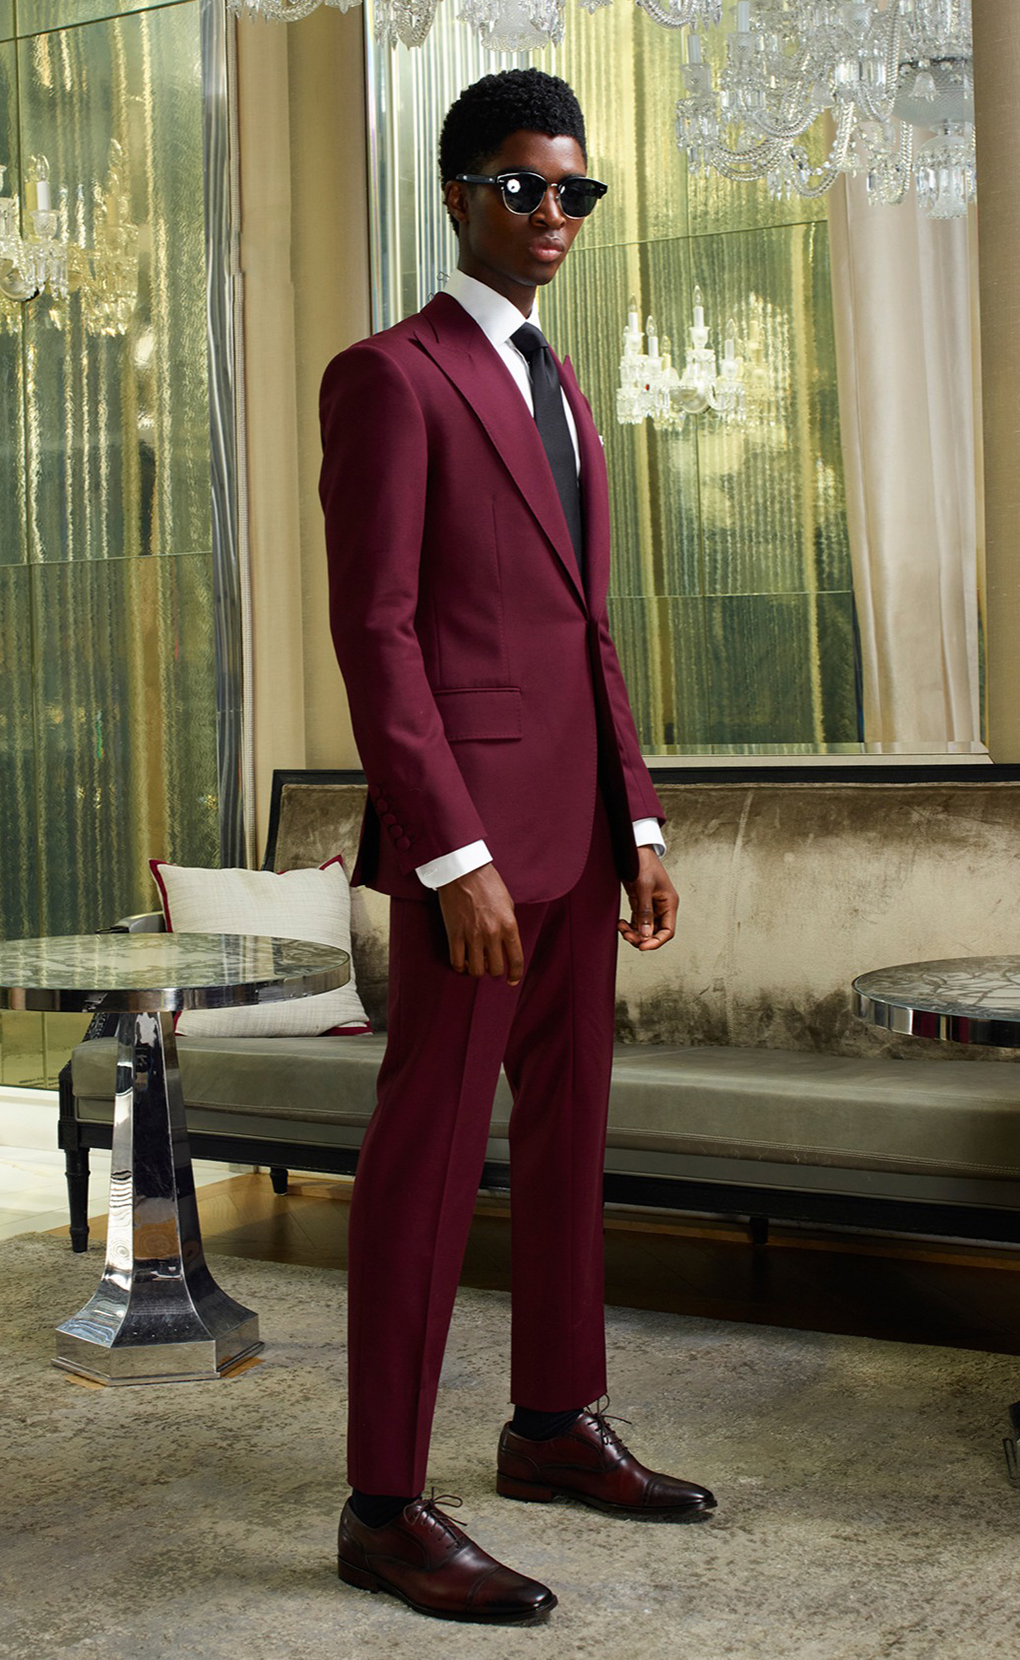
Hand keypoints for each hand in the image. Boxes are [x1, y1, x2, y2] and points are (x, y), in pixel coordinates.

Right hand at [438, 863, 523, 984]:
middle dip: (494, 970)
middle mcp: (492, 933)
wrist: (464, 871)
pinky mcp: (455, 934)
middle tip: (489, 965)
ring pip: (476, 970)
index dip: (515, 974)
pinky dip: (460, 967)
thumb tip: (505, 943)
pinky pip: (457, 961)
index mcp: (509, 925)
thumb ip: (508, 925)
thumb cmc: (487, 883)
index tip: (512, 980)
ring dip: (477, 970)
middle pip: (495, 969)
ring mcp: (472, 935)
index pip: (516, 960)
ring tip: (475, 963)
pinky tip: (462, 962)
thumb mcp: (507, 903)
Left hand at [618, 847, 677, 951]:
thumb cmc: (643, 863)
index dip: (656, 941)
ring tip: (621, 928)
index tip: (642, 946)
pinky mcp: (641, 903)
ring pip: (645, 929)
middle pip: (655, 932)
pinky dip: (629, 926)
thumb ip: (645, 912)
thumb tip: (645, 935)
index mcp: (669, 903)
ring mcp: (651, 905)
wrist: (635, 848)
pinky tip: (621, 924)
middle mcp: (662, 907)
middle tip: (627, 936)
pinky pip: (637, 921)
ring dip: (634, 933)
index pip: (667, 931)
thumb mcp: (644, 887)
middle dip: (642, 938)